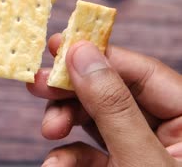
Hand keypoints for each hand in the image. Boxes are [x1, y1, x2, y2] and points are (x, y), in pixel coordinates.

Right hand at [27, 35, 181, 165]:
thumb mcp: (138, 159)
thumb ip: (112, 107)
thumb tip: (82, 55)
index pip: (142, 72)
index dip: (98, 56)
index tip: (58, 47)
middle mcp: (164, 132)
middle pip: (111, 92)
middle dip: (71, 92)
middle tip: (39, 83)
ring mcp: (138, 151)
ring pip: (94, 119)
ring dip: (63, 123)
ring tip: (49, 130)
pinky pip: (89, 151)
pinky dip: (67, 155)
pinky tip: (55, 164)